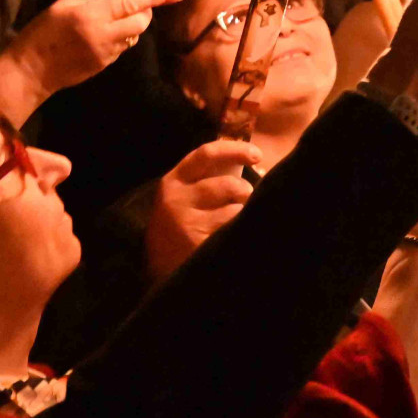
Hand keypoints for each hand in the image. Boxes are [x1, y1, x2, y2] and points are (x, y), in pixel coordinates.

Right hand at [2, 0, 183, 97]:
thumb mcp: (65, 6)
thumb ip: (97, 1)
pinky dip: (117, 40)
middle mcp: (105, 35)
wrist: (30, 70)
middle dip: (143, 13)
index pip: (134, 3)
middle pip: (142, 22)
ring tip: (105, 24)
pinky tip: (96, 39)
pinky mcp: (105, 66)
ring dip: (128, 27)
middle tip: (131, 8)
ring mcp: (107, 54)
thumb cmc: (41, 32)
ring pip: (133, 36)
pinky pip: (121, 49)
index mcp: (93, 14)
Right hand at [146, 140, 259, 280]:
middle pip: (228, 185)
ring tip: (234, 222)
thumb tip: (249, 156)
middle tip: (246, 199)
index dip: (235, 150)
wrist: (160, 268)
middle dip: (245, 191)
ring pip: (234, 211)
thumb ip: (209, 176)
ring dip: (243, 214)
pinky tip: (232, 238)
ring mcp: (186, 224)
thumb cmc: (183, 222)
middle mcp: (176, 200)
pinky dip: (239, 233)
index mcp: (174, 180)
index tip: (257, 154)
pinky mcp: (197, 246)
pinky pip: (233, 233)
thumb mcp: (186, 195)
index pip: (206, 154)